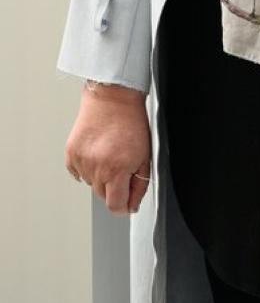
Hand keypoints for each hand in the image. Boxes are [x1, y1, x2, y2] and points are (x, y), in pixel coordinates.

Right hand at [64, 87, 151, 214]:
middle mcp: (97, 168)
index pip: (115, 206)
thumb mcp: (145, 155)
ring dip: (101, 176)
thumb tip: (132, 205)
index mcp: (117, 170)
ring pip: (91, 183)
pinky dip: (88, 167)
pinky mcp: (71, 154)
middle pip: (103, 195)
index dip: (124, 205)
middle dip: (114, 186)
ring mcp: (81, 161)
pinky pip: (78, 173)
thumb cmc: (132, 121)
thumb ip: (139, 184)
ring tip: (110, 153)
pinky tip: (97, 152)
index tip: (128, 200)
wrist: (113, 97)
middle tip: (123, 165)